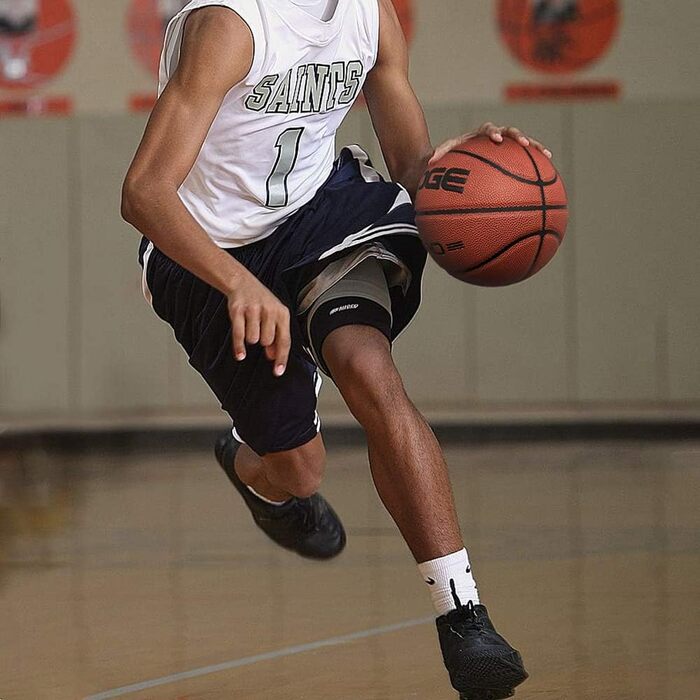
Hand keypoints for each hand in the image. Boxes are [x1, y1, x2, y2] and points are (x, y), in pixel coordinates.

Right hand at [227, 273, 290, 376]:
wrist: (242, 282)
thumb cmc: (261, 301)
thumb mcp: (274, 316)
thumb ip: (277, 335)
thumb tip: (274, 356)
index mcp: (282, 313)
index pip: (284, 340)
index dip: (281, 358)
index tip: (278, 371)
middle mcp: (269, 310)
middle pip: (267, 341)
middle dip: (263, 342)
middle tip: (260, 331)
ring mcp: (253, 310)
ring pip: (253, 339)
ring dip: (251, 339)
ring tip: (250, 327)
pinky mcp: (238, 311)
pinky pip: (239, 334)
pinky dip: (239, 347)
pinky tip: (240, 355)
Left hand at [430, 122, 552, 165]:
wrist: (451, 162)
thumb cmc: (444, 161)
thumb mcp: (439, 159)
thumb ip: (436, 158)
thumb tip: (428, 161)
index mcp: (477, 136)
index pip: (486, 129)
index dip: (492, 132)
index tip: (495, 140)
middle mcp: (492, 138)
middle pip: (508, 132)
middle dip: (518, 137)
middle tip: (526, 145)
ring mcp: (502, 148)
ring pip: (521, 145)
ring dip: (534, 148)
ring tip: (547, 155)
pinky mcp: (508, 157)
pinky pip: (523, 161)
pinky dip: (534, 165)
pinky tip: (545, 175)